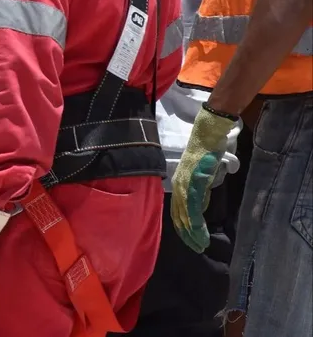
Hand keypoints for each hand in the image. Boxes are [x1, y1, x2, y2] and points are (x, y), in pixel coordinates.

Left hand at [171, 105, 236, 252]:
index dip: (184, 228)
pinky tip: (201, 234)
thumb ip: (200, 192)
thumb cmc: (206, 153)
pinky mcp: (193, 183)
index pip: (177, 212)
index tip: (192, 241)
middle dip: (187, 235)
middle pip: (179, 216)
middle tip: (197, 248)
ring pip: (185, 215)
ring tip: (201, 246)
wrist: (207, 136)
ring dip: (193, 233)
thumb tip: (201, 207)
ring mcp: (184, 185)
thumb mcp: (202, 177)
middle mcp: (178, 186)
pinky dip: (196, 223)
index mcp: (179, 185)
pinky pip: (193, 207)